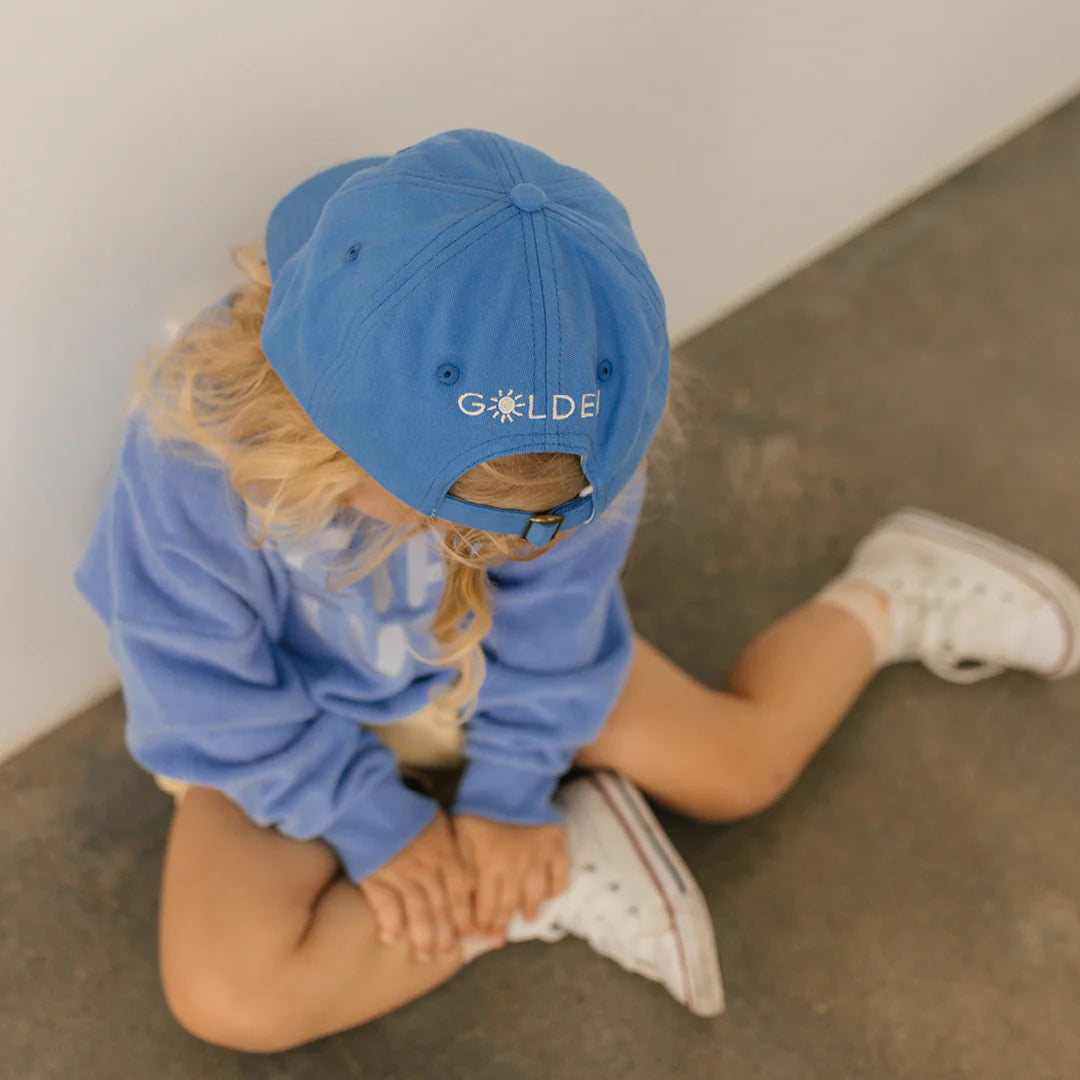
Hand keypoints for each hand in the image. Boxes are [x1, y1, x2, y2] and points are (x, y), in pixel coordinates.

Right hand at [357, 809, 477, 961]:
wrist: (371, 800)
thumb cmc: (406, 811)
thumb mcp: (438, 824)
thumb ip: (451, 850)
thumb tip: (465, 877)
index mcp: (446, 853)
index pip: (462, 892)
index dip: (467, 915)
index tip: (471, 934)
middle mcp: (427, 867)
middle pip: (442, 907)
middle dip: (446, 934)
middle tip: (444, 952)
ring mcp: (402, 873)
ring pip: (418, 912)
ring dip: (423, 937)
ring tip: (424, 954)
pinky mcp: (376, 876)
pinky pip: (385, 905)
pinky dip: (390, 923)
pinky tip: (391, 939)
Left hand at [452, 814, 569, 935]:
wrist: (509, 779)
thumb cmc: (478, 806)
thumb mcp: (460, 836)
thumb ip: (463, 868)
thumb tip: (463, 896)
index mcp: (490, 867)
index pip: (486, 906)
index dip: (482, 924)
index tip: (479, 934)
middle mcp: (517, 868)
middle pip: (510, 904)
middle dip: (502, 924)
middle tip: (499, 937)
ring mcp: (540, 857)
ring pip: (537, 894)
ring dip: (531, 909)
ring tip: (528, 919)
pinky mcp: (556, 845)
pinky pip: (561, 873)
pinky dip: (557, 887)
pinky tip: (551, 894)